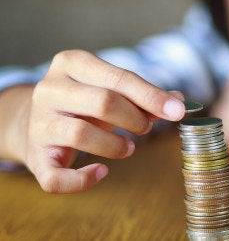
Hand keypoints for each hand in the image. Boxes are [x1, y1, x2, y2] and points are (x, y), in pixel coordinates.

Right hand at [2, 50, 185, 192]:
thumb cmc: (85, 103)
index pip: (119, 77)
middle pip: (102, 102)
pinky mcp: (34, 157)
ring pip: (81, 134)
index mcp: (71, 63)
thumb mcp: (112, 91)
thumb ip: (144, 96)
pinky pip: (56, 177)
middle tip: (145, 128)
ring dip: (116, 145)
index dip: (152, 96)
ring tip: (129, 147)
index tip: (178, 111)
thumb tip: (180, 102)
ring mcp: (38, 124)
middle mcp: (49, 89)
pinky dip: (83, 179)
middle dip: (135, 118)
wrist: (35, 122)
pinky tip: (101, 172)